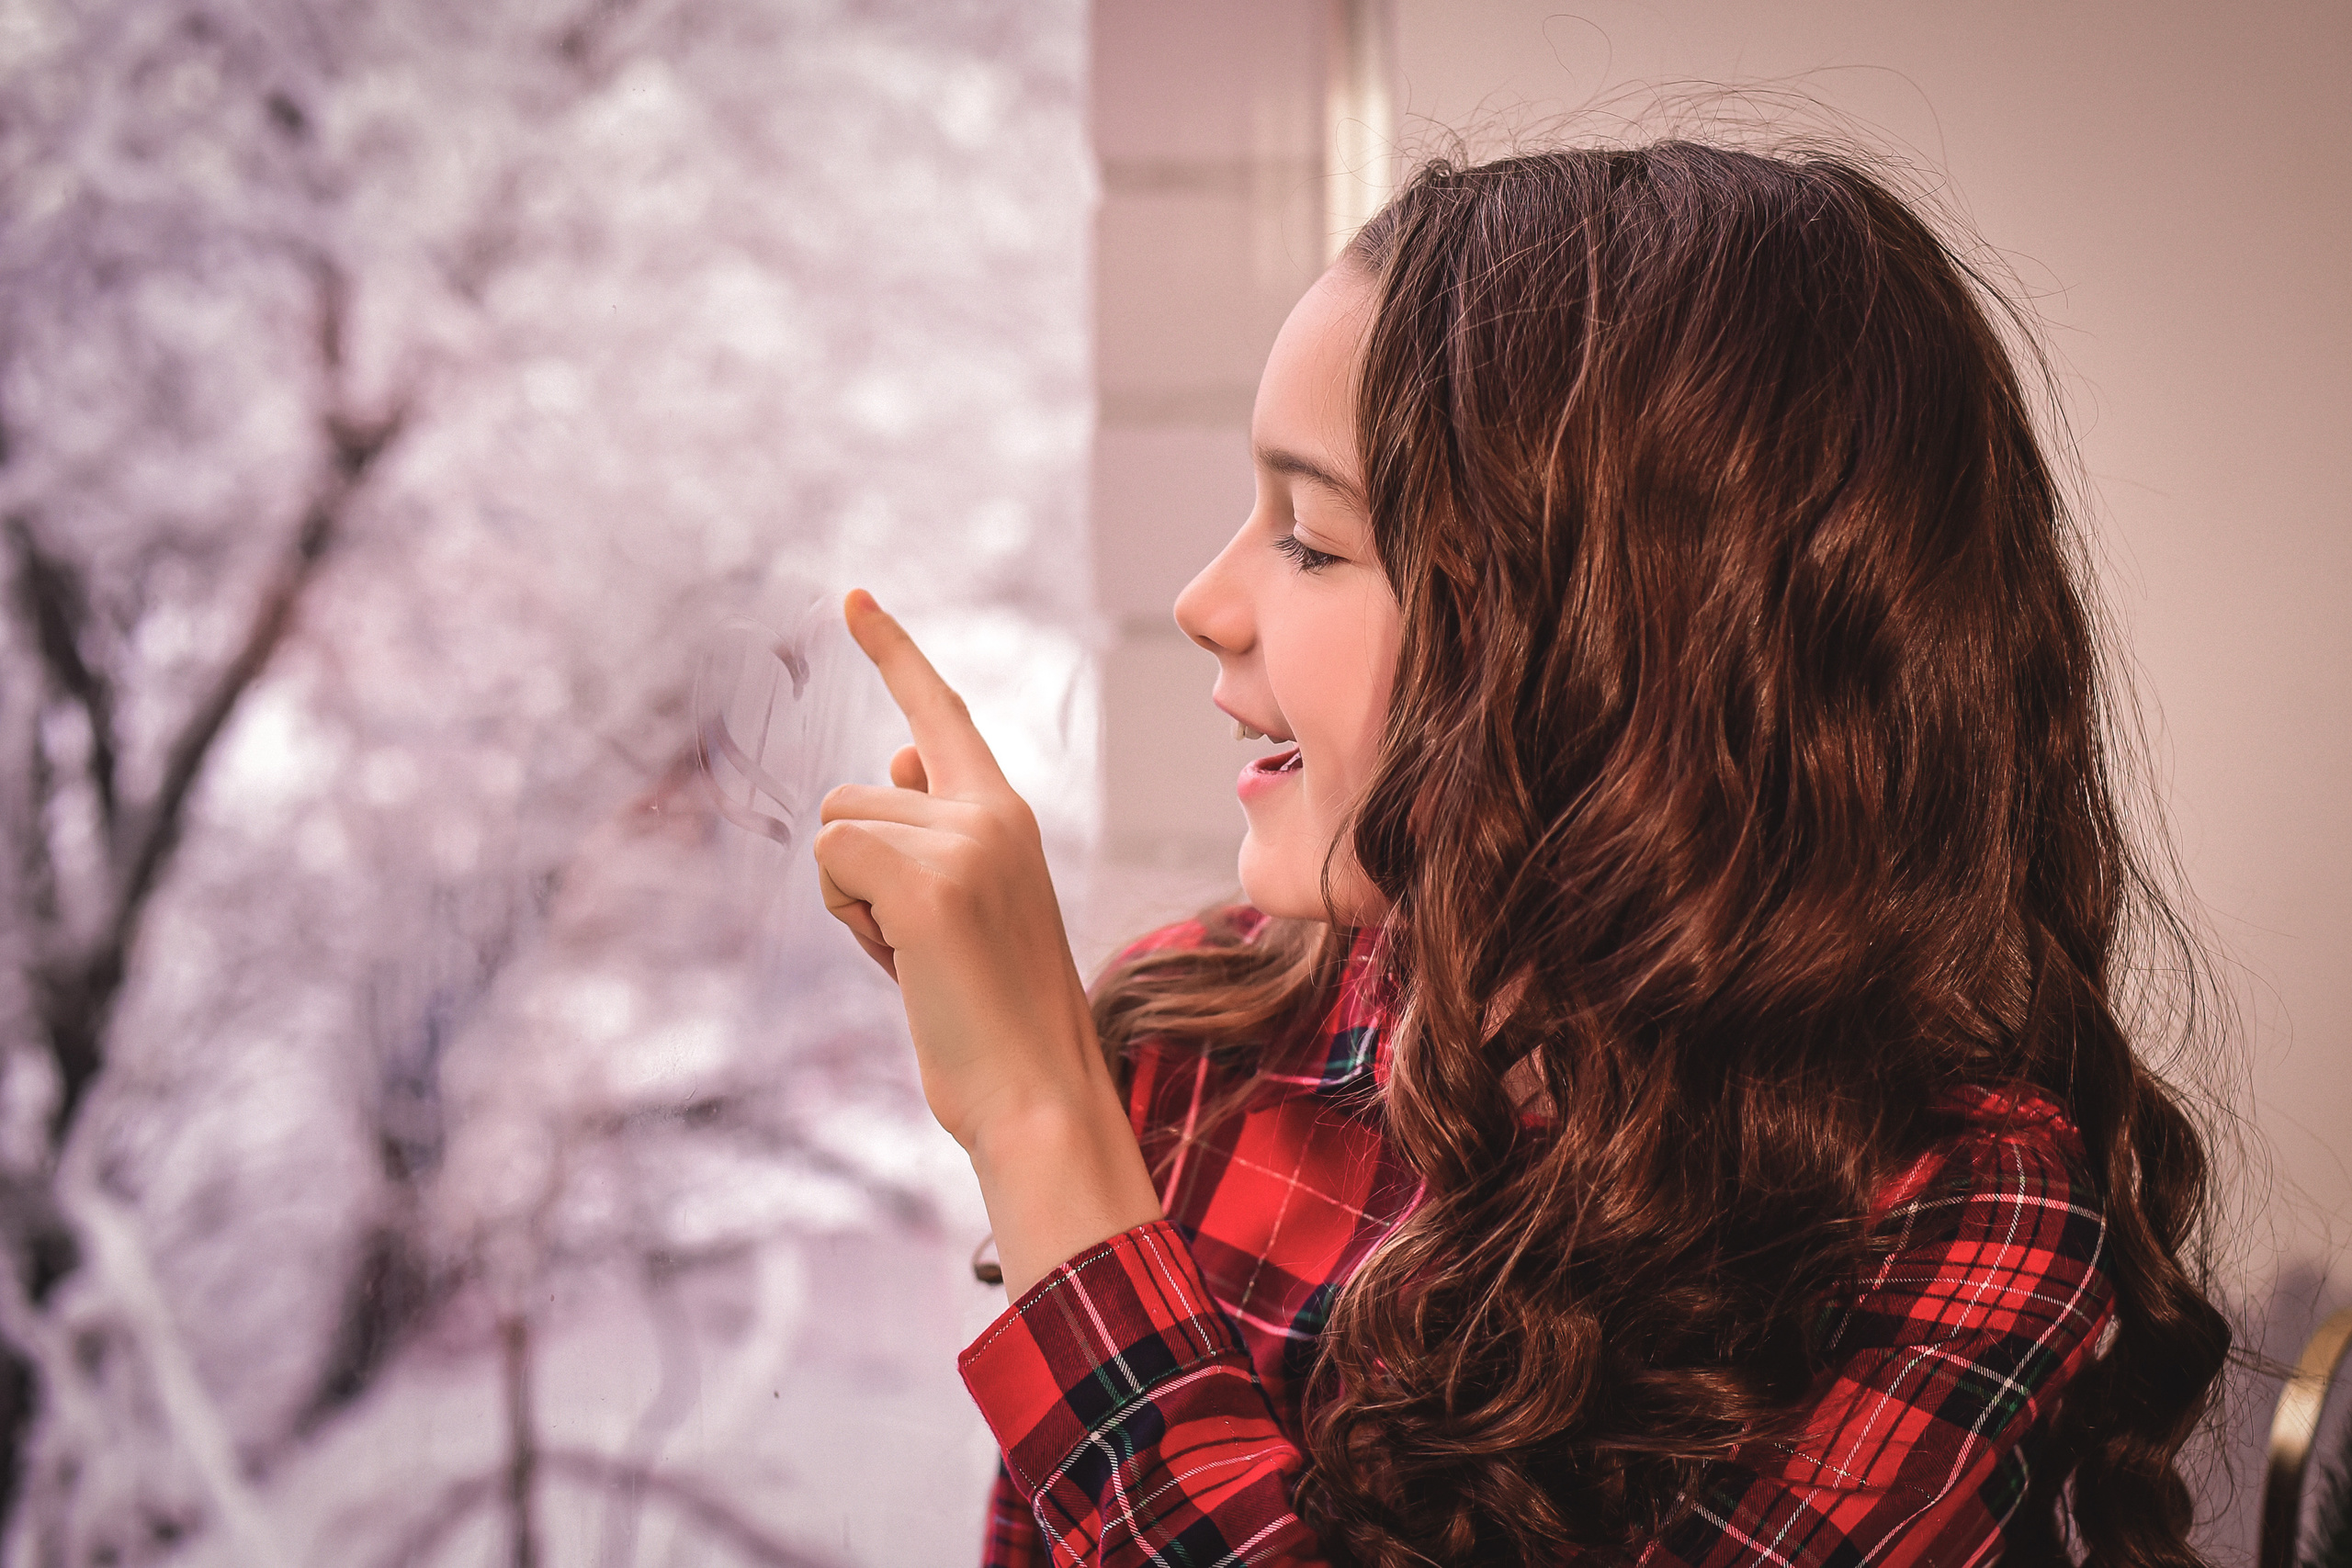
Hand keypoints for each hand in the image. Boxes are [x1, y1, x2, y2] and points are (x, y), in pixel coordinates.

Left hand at [814, 591, 1160, 1293]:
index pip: (942, 713)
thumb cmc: (995, 1016)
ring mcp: (963, 842)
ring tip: (917, 958)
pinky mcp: (928, 883)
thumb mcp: (971, 906)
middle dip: (858, 872)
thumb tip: (894, 759)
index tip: (851, 597)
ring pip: (839, 827)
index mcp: (1006, 815)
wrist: (1037, 1094)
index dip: (893, 651)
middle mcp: (991, 812)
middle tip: (918, 946)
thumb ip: (937, 829)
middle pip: (856, 791)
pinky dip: (847, 917)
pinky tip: (903, 965)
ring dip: (851, 902)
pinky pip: (833, 859)